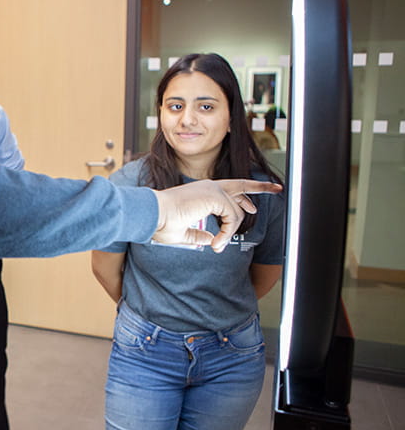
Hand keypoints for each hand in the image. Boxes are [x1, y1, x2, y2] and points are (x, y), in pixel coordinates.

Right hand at [153, 179, 281, 252]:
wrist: (151, 215)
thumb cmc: (160, 223)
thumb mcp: (182, 232)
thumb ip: (198, 235)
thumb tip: (210, 240)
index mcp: (201, 191)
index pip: (229, 190)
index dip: (243, 199)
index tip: (254, 207)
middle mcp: (209, 186)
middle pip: (242, 184)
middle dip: (261, 186)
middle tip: (277, 188)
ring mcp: (213, 189)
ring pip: (237, 212)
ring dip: (230, 232)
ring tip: (218, 246)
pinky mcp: (215, 196)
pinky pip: (232, 218)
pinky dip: (228, 233)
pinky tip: (217, 242)